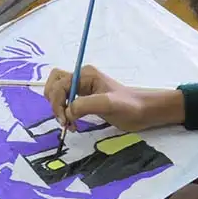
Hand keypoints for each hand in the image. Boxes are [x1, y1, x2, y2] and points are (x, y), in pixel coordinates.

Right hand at [44, 66, 184, 131]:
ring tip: (68, 123)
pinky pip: (65, 102)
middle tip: (64, 120)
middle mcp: (81, 78)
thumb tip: (67, 112)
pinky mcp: (84, 99)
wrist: (143, 111)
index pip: (59, 84)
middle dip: (54, 102)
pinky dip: (64, 113)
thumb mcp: (108, 104)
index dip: (57, 102)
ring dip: (57, 108)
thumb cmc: (129, 106)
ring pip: (57, 92)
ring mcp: (82, 88)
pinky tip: (73, 124)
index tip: (65, 120)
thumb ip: (85, 105)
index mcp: (85, 74)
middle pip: (54, 84)